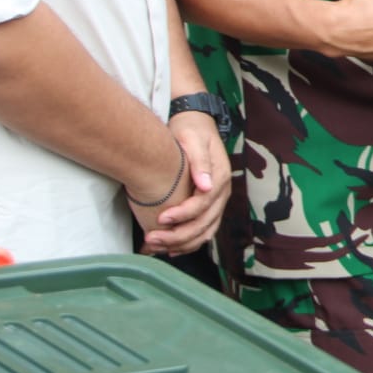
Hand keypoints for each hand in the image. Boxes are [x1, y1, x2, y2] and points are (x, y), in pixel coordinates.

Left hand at [143, 111, 231, 255]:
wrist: (194, 124)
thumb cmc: (190, 130)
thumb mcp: (193, 139)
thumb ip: (199, 162)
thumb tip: (205, 186)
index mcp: (219, 176)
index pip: (203, 204)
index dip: (183, 214)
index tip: (161, 218)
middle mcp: (221, 192)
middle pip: (205, 223)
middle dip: (178, 235)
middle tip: (151, 239)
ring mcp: (216, 201)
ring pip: (205, 231)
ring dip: (182, 243)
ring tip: (156, 247)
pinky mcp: (208, 205)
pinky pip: (201, 230)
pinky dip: (187, 242)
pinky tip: (168, 248)